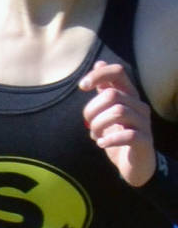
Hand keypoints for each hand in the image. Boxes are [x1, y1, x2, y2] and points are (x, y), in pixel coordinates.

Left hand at [81, 57, 155, 185]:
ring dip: (98, 125)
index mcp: (129, 96)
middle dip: (91, 109)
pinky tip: (101, 143)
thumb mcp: (108, 110)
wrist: (134, 164)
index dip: (99, 75)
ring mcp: (143, 123)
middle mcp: (139, 106)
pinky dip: (110, 139)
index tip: (82, 86)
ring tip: (95, 135)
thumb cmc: (118, 135)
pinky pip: (128, 135)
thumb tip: (100, 63)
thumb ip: (105, 88)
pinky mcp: (144, 141)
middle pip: (112, 94)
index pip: (118, 72)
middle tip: (88, 124)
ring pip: (118, 112)